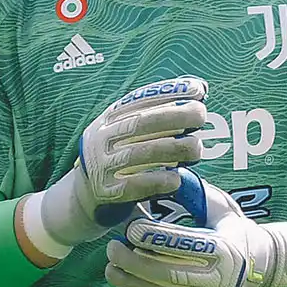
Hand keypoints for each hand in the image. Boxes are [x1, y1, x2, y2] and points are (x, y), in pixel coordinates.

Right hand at [25, 77, 208, 256]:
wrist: (84, 197)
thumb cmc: (121, 158)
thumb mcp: (129, 131)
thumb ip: (158, 115)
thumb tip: (199, 90)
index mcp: (110, 118)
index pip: (140, 99)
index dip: (170, 92)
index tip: (198, 90)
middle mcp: (102, 138)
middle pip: (140, 123)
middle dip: (175, 116)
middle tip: (201, 116)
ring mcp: (101, 165)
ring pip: (139, 154)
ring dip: (173, 149)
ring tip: (195, 150)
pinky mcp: (106, 192)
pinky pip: (135, 185)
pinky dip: (159, 180)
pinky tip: (176, 178)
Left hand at [105, 170, 286, 286]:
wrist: (261, 266)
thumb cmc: (234, 230)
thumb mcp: (220, 208)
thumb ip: (194, 193)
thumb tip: (166, 174)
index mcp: (223, 249)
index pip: (180, 244)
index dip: (152, 236)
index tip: (131, 228)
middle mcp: (216, 278)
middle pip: (165, 272)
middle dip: (132, 260)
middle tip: (113, 247)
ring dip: (130, 282)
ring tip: (111, 268)